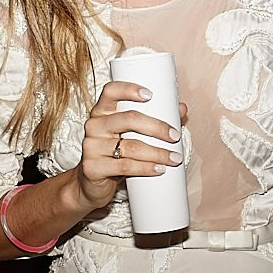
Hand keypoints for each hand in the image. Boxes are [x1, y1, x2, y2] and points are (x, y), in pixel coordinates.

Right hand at [71, 80, 183, 210]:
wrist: (93, 183)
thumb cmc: (115, 153)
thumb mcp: (131, 134)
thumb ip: (155, 119)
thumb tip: (181, 108)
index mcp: (102, 111)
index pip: (111, 91)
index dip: (129, 89)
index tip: (150, 95)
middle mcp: (95, 125)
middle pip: (128, 119)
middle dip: (157, 127)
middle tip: (175, 136)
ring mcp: (91, 147)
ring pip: (130, 147)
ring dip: (157, 153)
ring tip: (174, 158)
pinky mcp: (92, 167)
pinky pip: (124, 166)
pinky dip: (146, 168)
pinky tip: (159, 169)